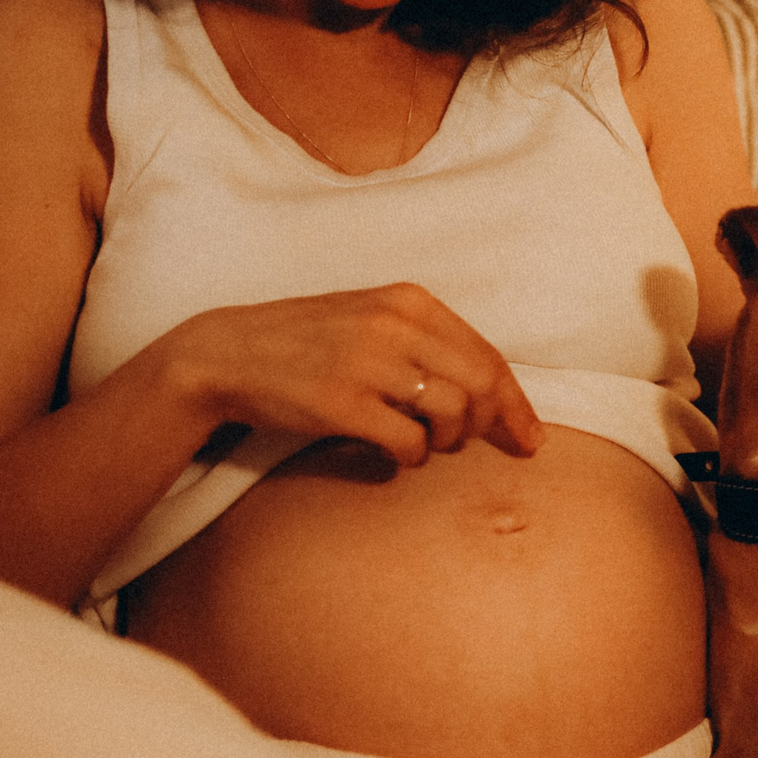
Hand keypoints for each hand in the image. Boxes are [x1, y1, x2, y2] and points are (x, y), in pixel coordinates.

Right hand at [155, 282, 542, 466]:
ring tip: (421, 443)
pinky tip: (390, 454)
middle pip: (480, 385)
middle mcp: (394, 325)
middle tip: (464, 443)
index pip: (488, 355)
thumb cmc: (309, 343)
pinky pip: (408, 443)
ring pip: (451, 414)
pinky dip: (409, 457)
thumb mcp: (372, 320)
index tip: (530, 437)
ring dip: (445, 442)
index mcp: (409, 301)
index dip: (515, 403)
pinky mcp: (341, 402)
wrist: (227, 353)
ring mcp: (367, 362)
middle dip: (486, 425)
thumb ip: (428, 343)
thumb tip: (492, 393)